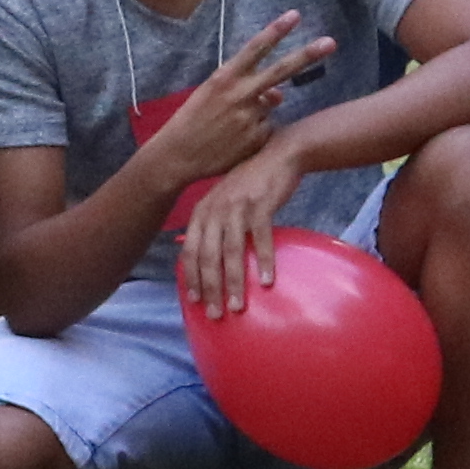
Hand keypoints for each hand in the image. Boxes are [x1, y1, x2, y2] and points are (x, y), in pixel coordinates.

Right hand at [138, 16, 329, 196]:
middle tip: (331, 42)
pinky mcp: (256, 138)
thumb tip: (279, 94)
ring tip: (228, 126)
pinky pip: (267, 129)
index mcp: (224, 78)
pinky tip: (235, 141)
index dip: (276, 31)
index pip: (254, 49)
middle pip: (280, 70)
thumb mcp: (213, 96)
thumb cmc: (193, 120)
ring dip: (257, 112)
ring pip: (270, 105)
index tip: (295, 16)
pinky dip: (256, 132)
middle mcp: (239, 94)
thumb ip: (246, 88)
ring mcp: (250, 117)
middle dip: (307, 54)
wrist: (178, 155)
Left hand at [176, 156, 298, 315]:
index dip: (191, 277)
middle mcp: (215, 210)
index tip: (193, 301)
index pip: (190, 250)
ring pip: (231, 252)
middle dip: (210, 288)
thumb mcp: (223, 200)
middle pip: (208, 256)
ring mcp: (237, 207)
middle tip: (215, 314)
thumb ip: (212, 224)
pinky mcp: (260, 205)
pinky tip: (268, 282)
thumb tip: (203, 256)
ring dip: (234, 283)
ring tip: (238, 306)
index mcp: (202, 211)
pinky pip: (261, 239)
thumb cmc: (252, 184)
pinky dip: (264, 261)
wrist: (279, 154)